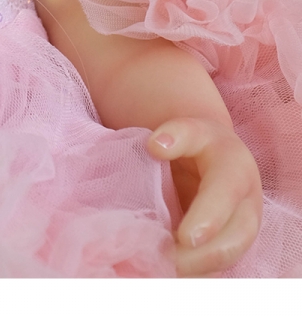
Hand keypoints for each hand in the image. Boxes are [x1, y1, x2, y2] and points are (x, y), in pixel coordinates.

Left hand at [147, 117, 262, 276]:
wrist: (212, 156)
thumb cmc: (196, 143)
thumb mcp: (189, 129)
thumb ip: (176, 134)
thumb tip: (156, 146)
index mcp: (236, 171)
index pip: (225, 195)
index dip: (208, 218)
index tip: (184, 237)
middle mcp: (246, 205)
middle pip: (235, 239)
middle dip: (203, 256)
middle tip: (168, 261)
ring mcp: (240, 228)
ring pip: (227, 258)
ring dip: (198, 269)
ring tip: (165, 269)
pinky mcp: (229, 244)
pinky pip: (217, 266)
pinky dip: (196, 273)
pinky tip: (170, 272)